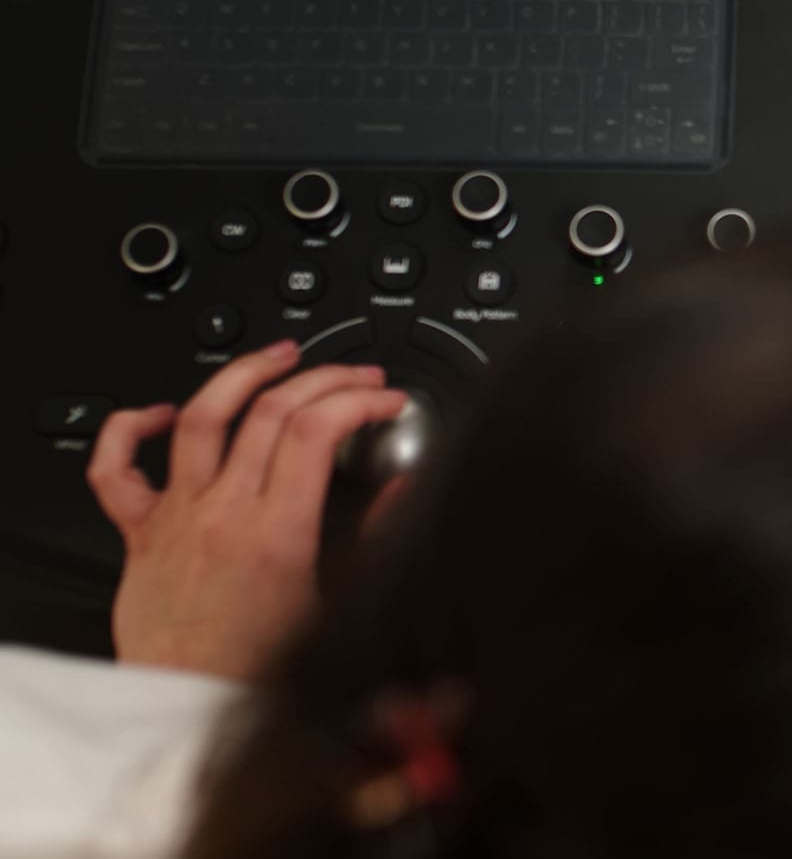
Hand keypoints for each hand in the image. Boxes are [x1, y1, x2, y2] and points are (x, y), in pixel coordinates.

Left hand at [85, 340, 407, 680]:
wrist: (190, 706)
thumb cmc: (258, 671)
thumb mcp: (338, 606)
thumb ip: (375, 540)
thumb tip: (403, 490)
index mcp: (277, 533)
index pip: (318, 430)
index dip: (359, 400)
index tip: (386, 400)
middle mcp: (223, 514)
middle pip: (272, 411)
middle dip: (326, 378)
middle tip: (357, 376)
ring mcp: (178, 517)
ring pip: (202, 417)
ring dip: (244, 373)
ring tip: (279, 356)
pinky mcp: (140, 533)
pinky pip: (117, 470)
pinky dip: (131, 428)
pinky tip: (160, 412)